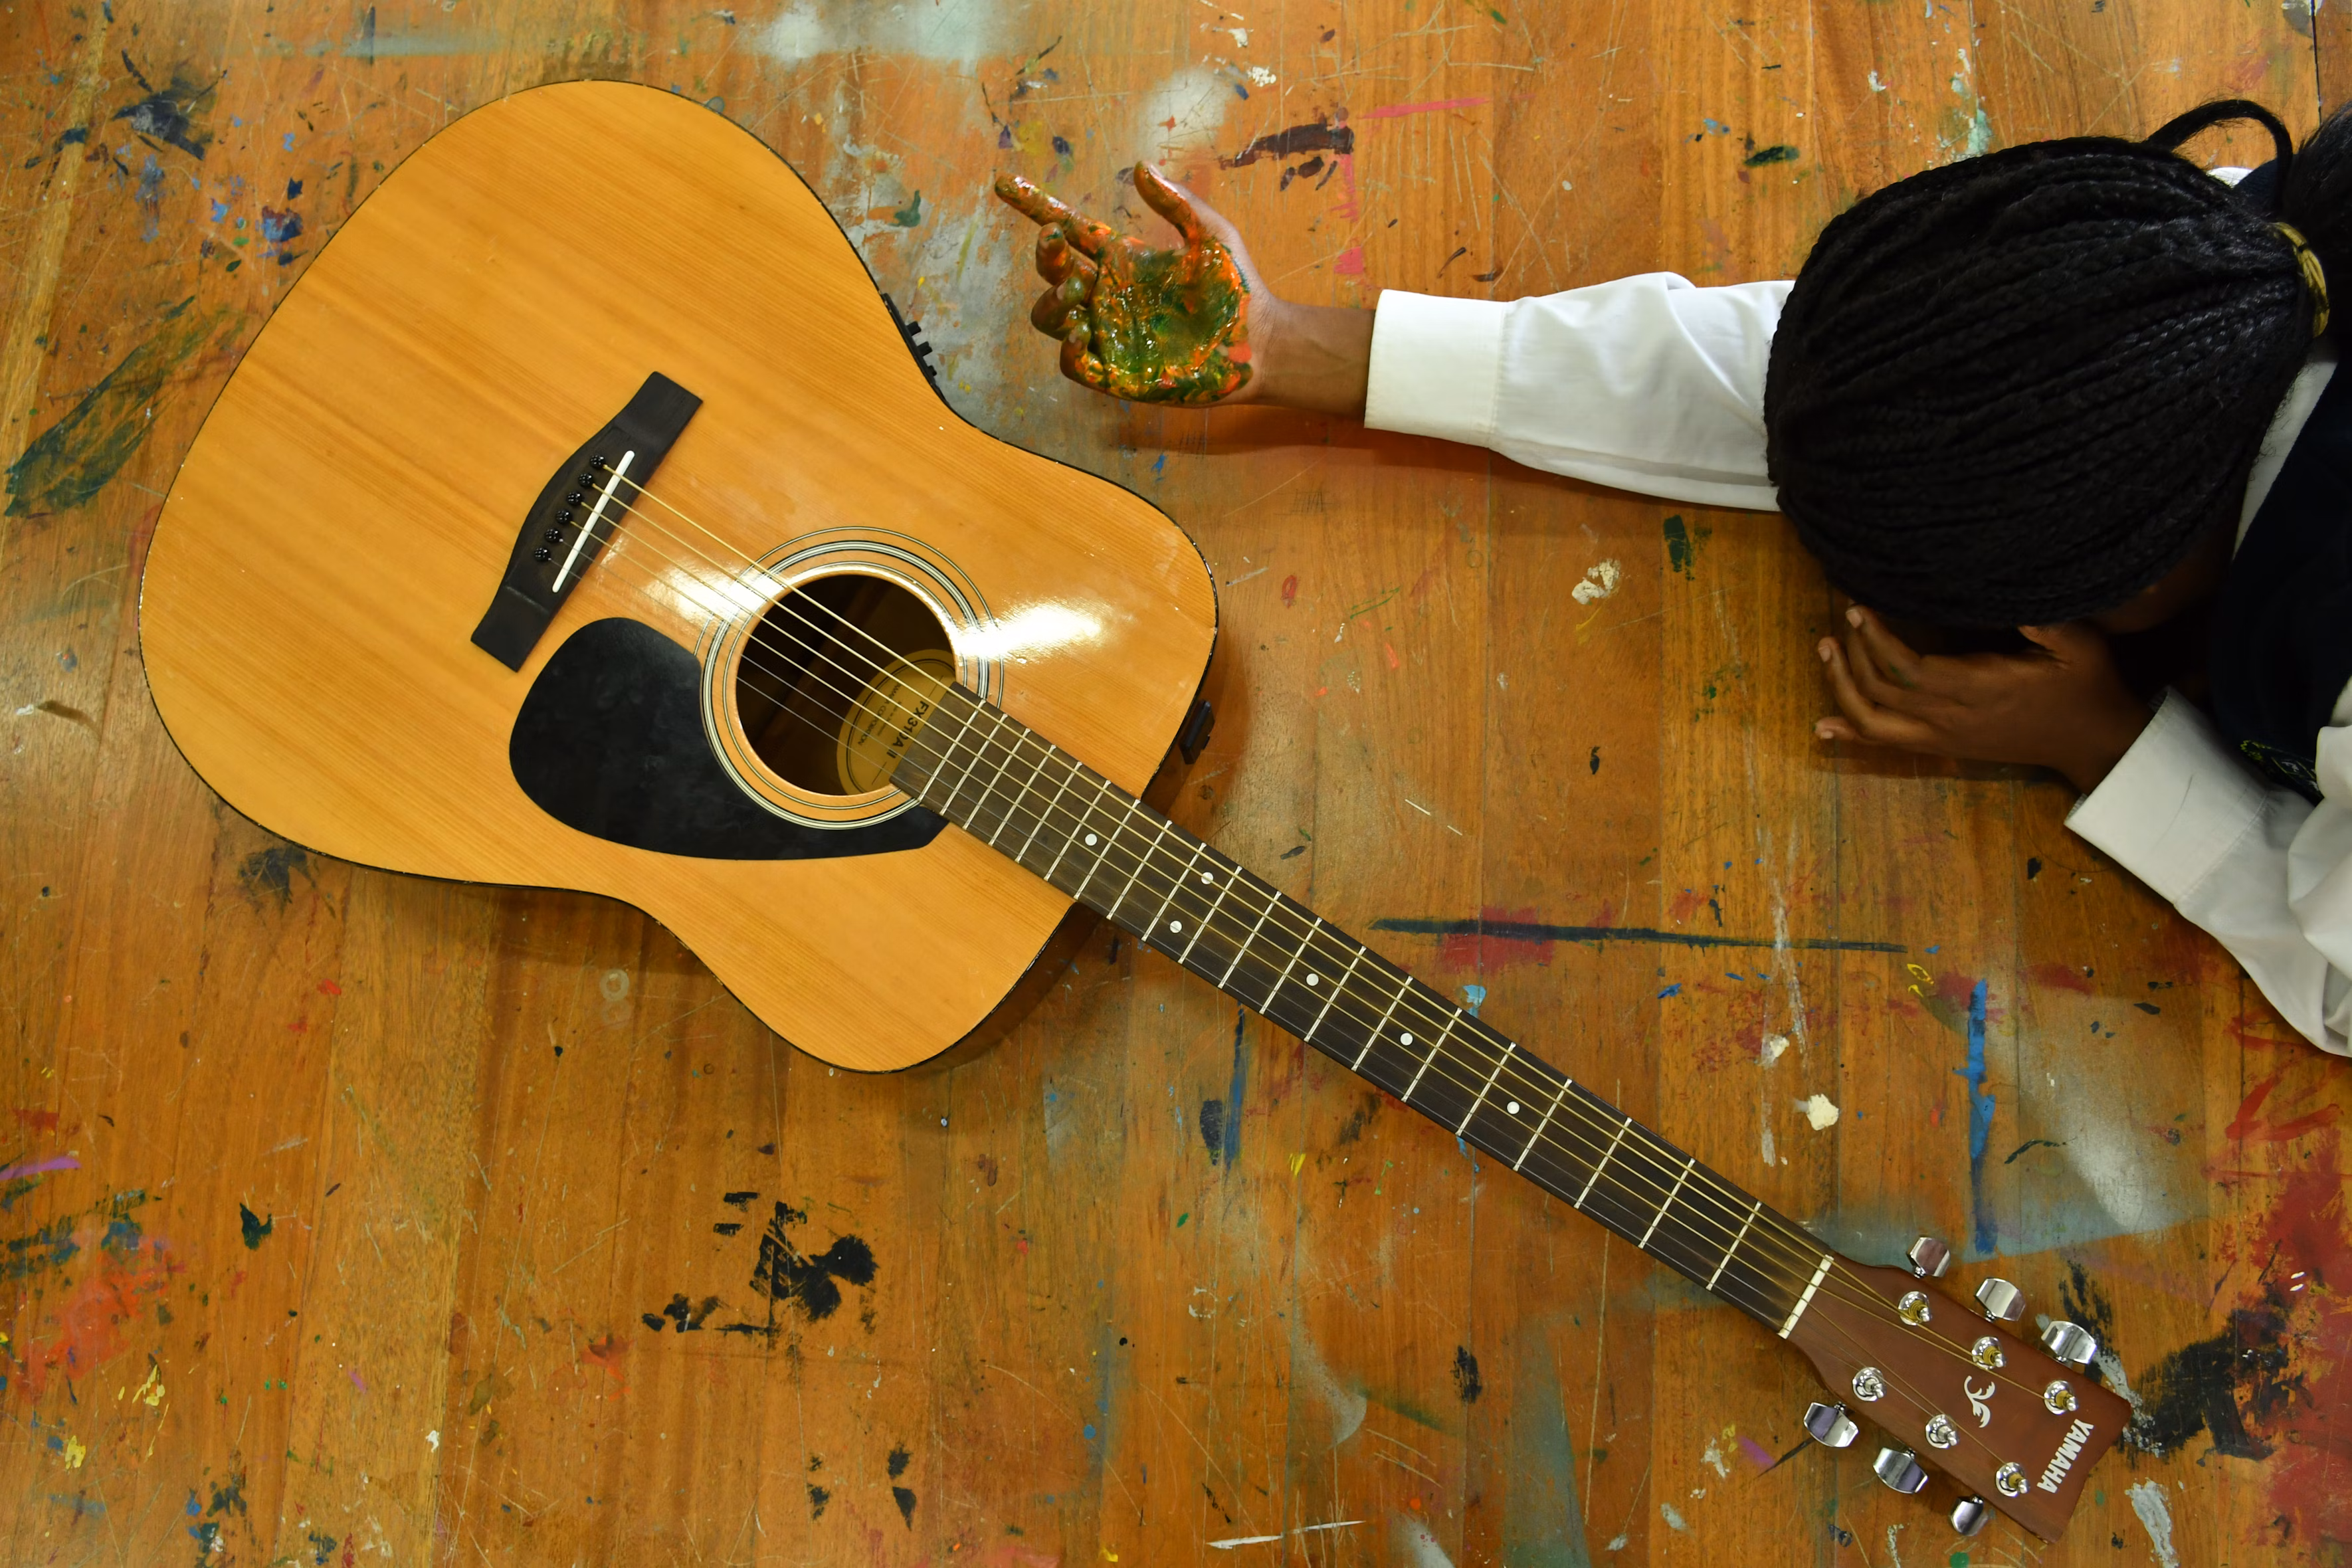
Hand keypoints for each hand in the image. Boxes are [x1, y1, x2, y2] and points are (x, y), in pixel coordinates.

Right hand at [996, 164, 1265, 405]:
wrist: (1259, 342)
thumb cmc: (1236, 288)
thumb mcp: (1210, 234)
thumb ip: (1176, 203)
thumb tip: (1140, 167)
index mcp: (1122, 260)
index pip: (1069, 231)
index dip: (1035, 207)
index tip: (1006, 184)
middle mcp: (1107, 295)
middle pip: (1051, 273)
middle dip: (1046, 258)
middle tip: (1061, 248)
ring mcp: (1108, 334)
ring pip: (1050, 317)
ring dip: (1053, 302)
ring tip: (1079, 293)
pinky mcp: (1116, 372)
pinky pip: (1072, 362)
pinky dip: (1067, 348)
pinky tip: (1081, 331)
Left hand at [1814, 607, 2151, 792]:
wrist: (2093, 742)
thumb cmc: (2087, 685)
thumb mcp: (2079, 644)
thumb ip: (2042, 617)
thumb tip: (2007, 583)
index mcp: (1982, 688)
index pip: (1908, 669)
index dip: (1876, 640)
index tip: (1858, 607)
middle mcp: (1954, 718)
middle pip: (1881, 692)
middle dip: (1852, 655)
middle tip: (1842, 619)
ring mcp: (1945, 737)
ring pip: (1874, 723)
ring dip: (1842, 689)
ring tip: (1826, 652)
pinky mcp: (1944, 748)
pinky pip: (1887, 746)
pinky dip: (1852, 735)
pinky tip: (1824, 727)